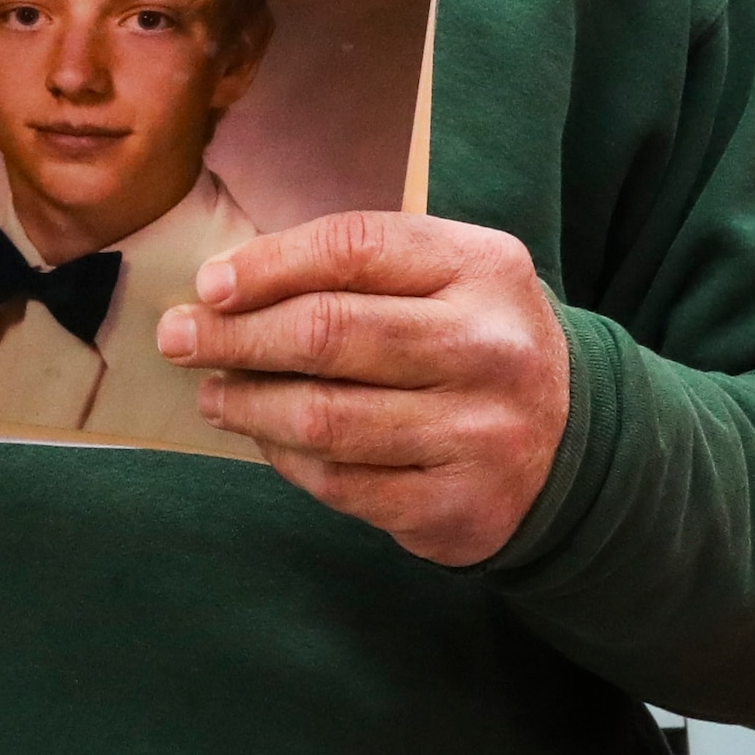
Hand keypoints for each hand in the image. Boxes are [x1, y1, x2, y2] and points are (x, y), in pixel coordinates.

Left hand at [156, 212, 567, 565]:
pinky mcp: (457, 505)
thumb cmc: (475, 343)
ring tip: (212, 394)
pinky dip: (287, 460)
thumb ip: (358, 271)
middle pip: (330, 334)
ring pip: (325, 418)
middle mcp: (489, 347)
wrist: (575, 445)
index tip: (209, 285)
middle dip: (235, 336)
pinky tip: (266, 440)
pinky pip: (340, 483)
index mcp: (484, 268)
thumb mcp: (448, 279)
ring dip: (247, 404)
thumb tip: (226, 288)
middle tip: (178, 338)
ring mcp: (477, 432)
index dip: (268, 265)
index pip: (354, 249)